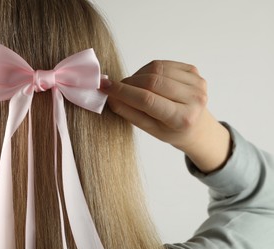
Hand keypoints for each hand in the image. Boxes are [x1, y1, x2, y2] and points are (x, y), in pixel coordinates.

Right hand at [101, 60, 230, 172]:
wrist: (196, 125)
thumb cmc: (171, 130)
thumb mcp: (149, 129)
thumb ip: (129, 112)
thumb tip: (110, 96)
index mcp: (182, 119)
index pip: (148, 100)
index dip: (124, 92)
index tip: (105, 86)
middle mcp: (194, 99)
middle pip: (152, 81)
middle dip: (129, 83)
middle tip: (116, 87)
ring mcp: (197, 83)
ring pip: (157, 69)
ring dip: (138, 75)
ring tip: (134, 87)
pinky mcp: (194, 71)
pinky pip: (164, 64)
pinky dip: (149, 70)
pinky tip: (147, 81)